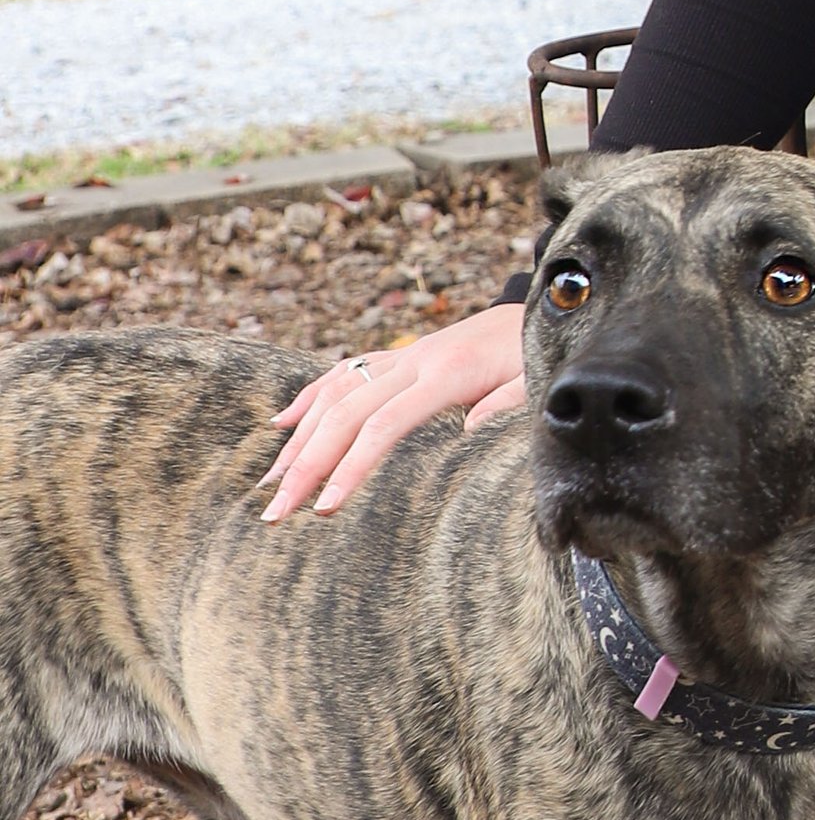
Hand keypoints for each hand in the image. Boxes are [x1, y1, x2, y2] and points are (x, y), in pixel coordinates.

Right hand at [261, 302, 527, 519]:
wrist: (540, 306)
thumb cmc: (538, 354)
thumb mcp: (534, 381)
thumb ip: (504, 406)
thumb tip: (466, 433)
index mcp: (446, 375)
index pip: (384, 426)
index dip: (350, 467)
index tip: (324, 508)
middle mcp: (414, 361)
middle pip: (345, 414)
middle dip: (306, 465)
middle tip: (275, 513)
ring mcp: (403, 355)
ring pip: (335, 393)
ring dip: (298, 438)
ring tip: (270, 483)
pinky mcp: (401, 355)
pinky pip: (344, 373)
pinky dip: (309, 398)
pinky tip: (282, 425)